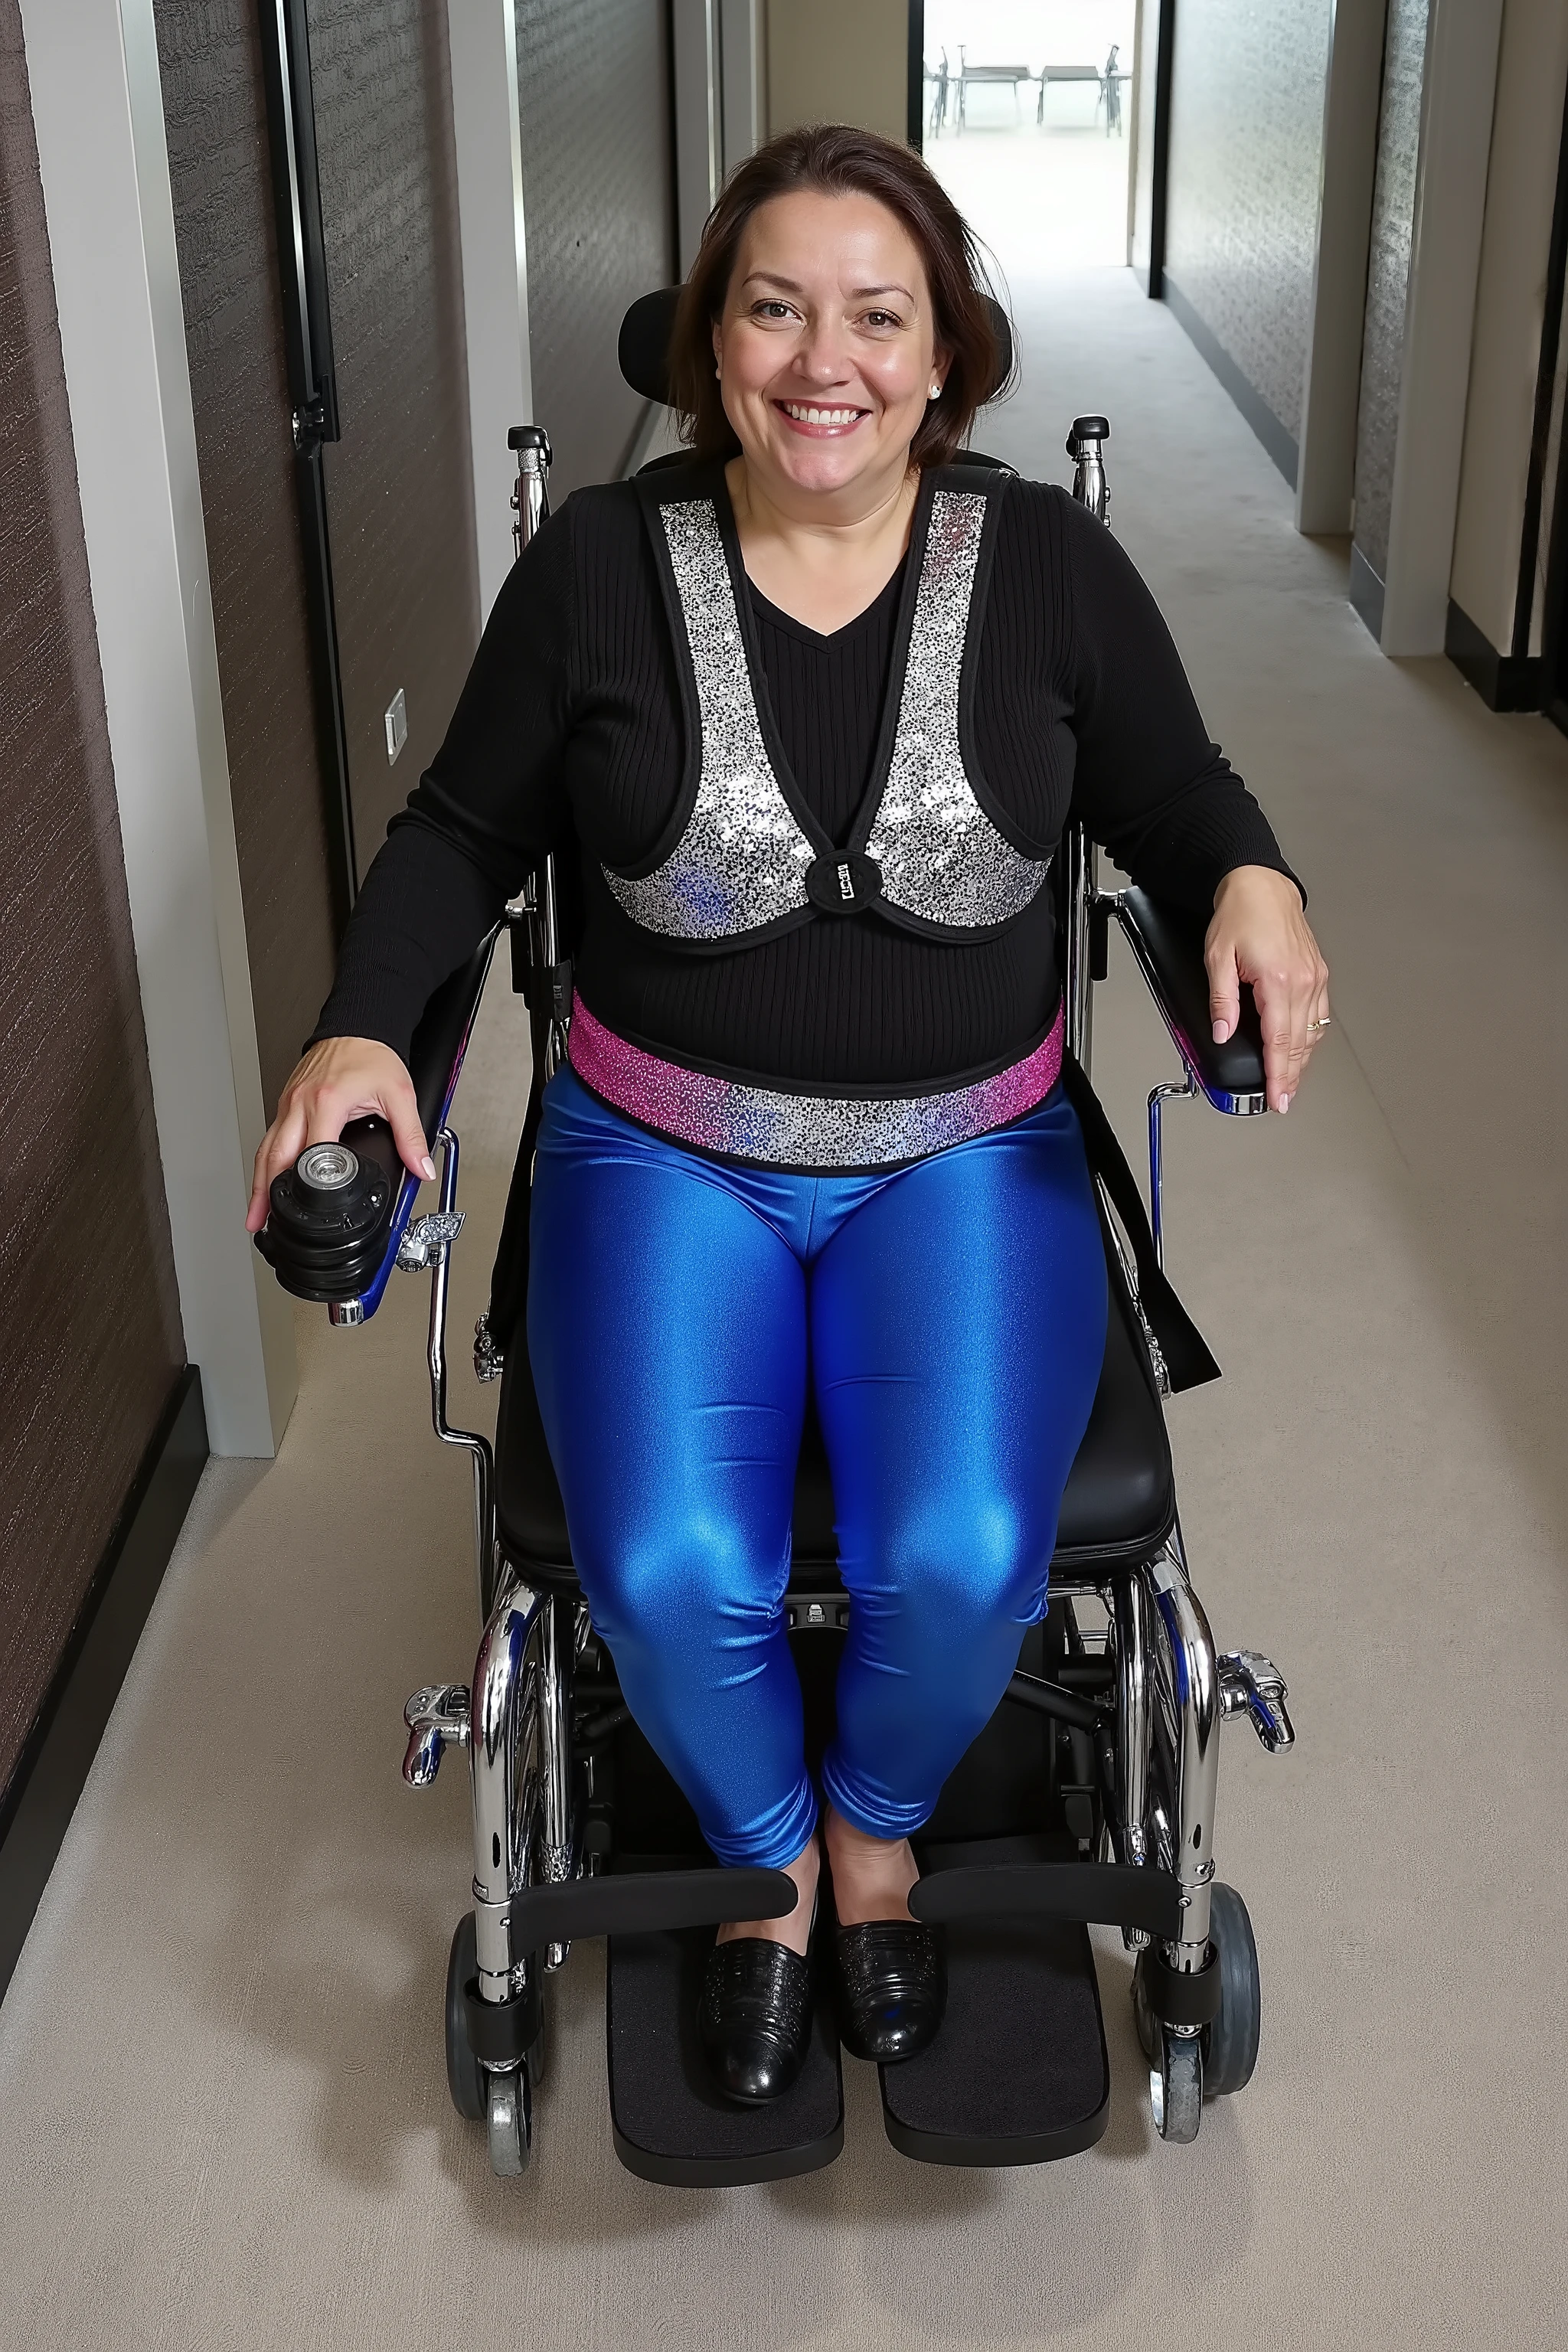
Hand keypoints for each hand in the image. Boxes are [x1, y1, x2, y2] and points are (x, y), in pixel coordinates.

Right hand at [246, 1036, 432, 1232]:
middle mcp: (300, 1104)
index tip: (303, 1209)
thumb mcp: (399, 1095)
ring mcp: (288, 1103)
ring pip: (266, 1148)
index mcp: (327, 1103)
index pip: (312, 1152)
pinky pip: (271, 1136)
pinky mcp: (286, 1102)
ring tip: (255, 1213)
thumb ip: (411, 1135)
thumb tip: (422, 1168)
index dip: (309, 1184)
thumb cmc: (372, 1055)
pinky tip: (265, 1179)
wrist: (356, 1026)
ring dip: (259, 1182)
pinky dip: (265, 1161)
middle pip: (275, 1156)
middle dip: (266, 1193)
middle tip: (260, 1221)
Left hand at [1205, 866, 1329, 1114]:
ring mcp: (1314, 977)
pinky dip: (1311, 1036)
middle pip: (1299, 1042)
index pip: (1279, 1041)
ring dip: (1303, 1060)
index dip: (1278, 1075)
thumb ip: (1222, 1001)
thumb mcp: (1218, 959)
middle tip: (1284, 1100)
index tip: (1278, 1098)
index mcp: (1278, 981)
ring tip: (1291, 1082)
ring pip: (1312, 1032)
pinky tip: (1302, 1048)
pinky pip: (1318, 1015)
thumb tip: (1223, 1032)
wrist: (1261, 885)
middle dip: (1292, 1076)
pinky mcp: (1318, 973)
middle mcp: (1303, 981)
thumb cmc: (1240, 914)